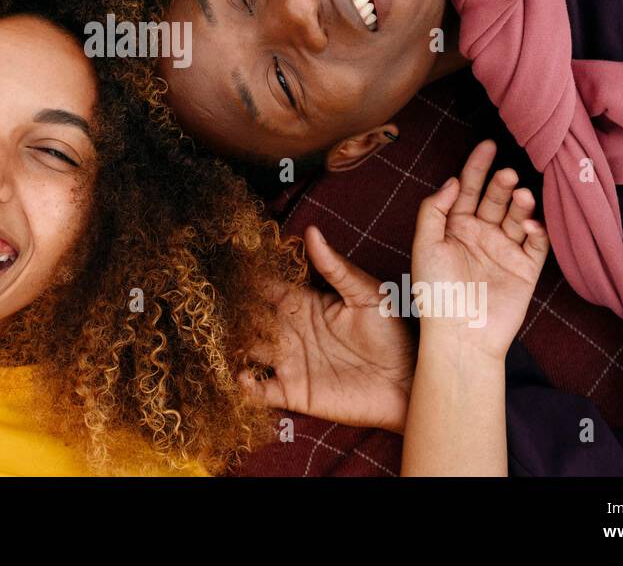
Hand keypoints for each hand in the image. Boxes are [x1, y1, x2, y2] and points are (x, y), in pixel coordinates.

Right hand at [240, 227, 415, 432]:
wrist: (407, 382)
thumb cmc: (393, 333)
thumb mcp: (367, 294)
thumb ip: (336, 268)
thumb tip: (311, 231)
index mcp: (305, 304)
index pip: (268, 288)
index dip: (249, 280)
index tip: (230, 269)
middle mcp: (291, 331)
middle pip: (251, 318)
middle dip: (234, 312)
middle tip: (215, 306)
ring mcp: (290, 361)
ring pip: (248, 351)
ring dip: (233, 346)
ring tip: (223, 341)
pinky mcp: (293, 392)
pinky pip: (260, 390)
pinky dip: (245, 385)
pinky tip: (243, 376)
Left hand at [410, 140, 550, 361]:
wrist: (460, 336)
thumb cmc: (436, 293)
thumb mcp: (425, 245)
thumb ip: (434, 209)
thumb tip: (454, 180)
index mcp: (455, 227)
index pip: (468, 189)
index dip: (477, 166)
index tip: (487, 144)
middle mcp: (481, 235)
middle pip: (495, 198)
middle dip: (501, 183)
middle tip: (506, 174)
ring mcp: (505, 251)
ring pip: (517, 215)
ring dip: (520, 202)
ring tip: (520, 193)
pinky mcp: (525, 269)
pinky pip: (537, 242)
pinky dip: (537, 228)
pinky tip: (529, 222)